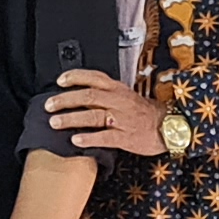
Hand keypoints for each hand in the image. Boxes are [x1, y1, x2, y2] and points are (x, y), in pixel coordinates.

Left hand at [46, 69, 166, 156]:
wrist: (170, 127)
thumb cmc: (144, 113)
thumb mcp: (126, 96)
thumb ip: (105, 94)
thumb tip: (79, 94)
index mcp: (118, 89)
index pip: (94, 77)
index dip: (75, 77)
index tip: (59, 81)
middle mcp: (118, 101)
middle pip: (88, 96)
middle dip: (65, 100)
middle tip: (48, 106)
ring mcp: (122, 119)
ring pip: (93, 115)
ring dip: (71, 118)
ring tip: (55, 123)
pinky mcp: (126, 137)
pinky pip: (105, 137)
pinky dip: (88, 138)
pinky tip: (75, 140)